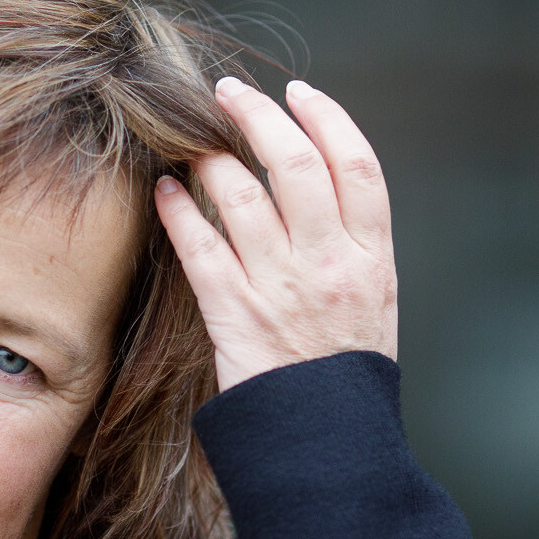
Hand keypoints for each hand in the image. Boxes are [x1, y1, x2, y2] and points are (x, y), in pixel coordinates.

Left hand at [155, 77, 396, 392]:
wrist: (327, 445)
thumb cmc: (344, 376)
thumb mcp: (374, 304)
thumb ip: (351, 247)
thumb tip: (316, 183)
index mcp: (371, 259)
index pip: (358, 166)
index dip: (328, 119)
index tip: (300, 93)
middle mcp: (329, 265)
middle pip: (297, 164)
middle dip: (259, 116)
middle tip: (230, 93)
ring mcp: (281, 288)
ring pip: (243, 196)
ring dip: (212, 157)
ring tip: (194, 140)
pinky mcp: (235, 314)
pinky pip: (200, 247)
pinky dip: (179, 212)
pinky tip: (165, 191)